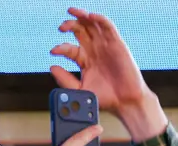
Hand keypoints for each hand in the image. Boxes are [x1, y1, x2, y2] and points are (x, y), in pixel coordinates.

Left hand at [51, 8, 166, 139]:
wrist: (125, 102)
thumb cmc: (105, 99)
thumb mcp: (80, 91)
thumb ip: (65, 80)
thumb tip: (52, 67)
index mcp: (85, 60)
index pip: (69, 48)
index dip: (61, 48)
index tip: (54, 51)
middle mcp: (94, 50)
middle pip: (79, 30)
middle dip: (69, 25)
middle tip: (61, 28)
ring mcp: (105, 46)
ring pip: (91, 24)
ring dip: (81, 16)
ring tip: (72, 12)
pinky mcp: (117, 44)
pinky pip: (108, 26)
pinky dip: (99, 18)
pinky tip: (90, 16)